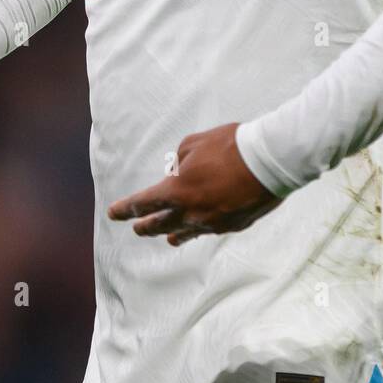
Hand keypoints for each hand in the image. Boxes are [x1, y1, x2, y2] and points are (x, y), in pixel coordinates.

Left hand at [108, 123, 280, 245]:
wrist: (269, 161)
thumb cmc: (230, 146)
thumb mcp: (194, 144)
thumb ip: (179, 161)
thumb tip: (178, 173)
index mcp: (177, 190)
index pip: (143, 204)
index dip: (126, 209)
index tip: (113, 213)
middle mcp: (191, 212)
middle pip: (161, 224)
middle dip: (146, 226)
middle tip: (137, 228)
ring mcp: (213, 223)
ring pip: (186, 232)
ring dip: (172, 234)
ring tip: (166, 238)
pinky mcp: (232, 226)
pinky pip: (209, 230)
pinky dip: (200, 228)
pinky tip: (199, 229)